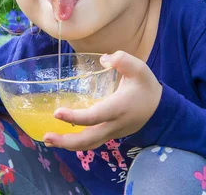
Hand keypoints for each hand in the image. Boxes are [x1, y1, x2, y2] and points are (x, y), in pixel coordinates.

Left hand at [43, 51, 162, 150]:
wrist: (160, 109)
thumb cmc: (146, 87)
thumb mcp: (139, 68)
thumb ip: (123, 60)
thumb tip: (104, 60)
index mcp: (119, 108)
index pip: (94, 116)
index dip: (75, 117)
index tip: (57, 113)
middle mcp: (114, 124)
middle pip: (88, 139)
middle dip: (66, 141)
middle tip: (46, 137)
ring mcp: (112, 133)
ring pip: (89, 145)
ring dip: (68, 145)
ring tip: (49, 140)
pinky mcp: (110, 134)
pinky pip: (92, 142)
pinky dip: (76, 143)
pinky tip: (62, 137)